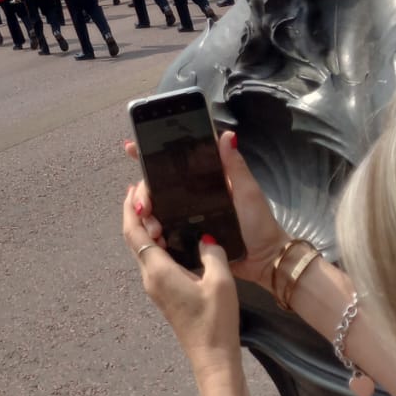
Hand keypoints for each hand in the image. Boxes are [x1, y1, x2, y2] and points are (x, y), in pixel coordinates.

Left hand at [122, 185, 243, 380]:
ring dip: (145, 227)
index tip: (136, 188)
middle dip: (135, 212)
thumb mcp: (221, 281)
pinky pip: (152, 260)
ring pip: (141, 249)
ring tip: (159, 208)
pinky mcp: (163, 293)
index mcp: (157, 270)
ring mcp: (154, 287)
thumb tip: (205, 237)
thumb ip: (212, 252)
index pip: (133, 231)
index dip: (130, 207)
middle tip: (148, 192)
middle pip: (133, 237)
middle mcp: (149, 276)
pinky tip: (170, 235)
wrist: (212, 358)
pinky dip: (155, 241)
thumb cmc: (215, 321)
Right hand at [125, 131, 288, 288]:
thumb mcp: (247, 191)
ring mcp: (187, 216)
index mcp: (204, 179)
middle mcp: (191, 195)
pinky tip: (151, 236)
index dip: (150, 154)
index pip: (173, 162)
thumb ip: (234, 165)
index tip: (131, 149)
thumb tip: (227, 134)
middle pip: (157, 186)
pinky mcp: (187, 236)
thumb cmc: (258, 222)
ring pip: (156, 208)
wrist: (264, 261)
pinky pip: (164, 229)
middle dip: (144, 193)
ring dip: (147, 213)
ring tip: (151, 226)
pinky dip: (154, 230)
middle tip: (145, 207)